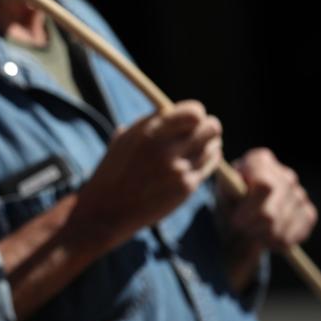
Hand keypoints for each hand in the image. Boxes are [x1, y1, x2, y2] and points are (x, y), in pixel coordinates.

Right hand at [74, 100, 223, 249]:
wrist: (107, 209)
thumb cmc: (113, 172)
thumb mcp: (124, 140)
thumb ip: (148, 124)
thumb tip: (170, 111)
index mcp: (147, 130)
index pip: (194, 111)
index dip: (197, 113)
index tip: (193, 119)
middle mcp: (165, 147)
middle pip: (210, 127)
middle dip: (209, 128)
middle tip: (203, 132)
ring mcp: (177, 168)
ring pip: (213, 146)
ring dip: (209, 145)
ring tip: (199, 148)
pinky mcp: (185, 187)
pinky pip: (209, 165)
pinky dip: (208, 160)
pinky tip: (199, 160)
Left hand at [218, 148, 316, 251]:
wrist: (244, 218)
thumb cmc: (230, 201)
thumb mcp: (222, 195)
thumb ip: (227, 191)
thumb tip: (231, 189)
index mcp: (260, 161)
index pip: (264, 185)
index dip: (250, 207)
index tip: (235, 220)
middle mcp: (284, 174)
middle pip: (272, 211)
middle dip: (253, 226)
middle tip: (240, 230)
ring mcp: (300, 193)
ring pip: (281, 225)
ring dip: (262, 235)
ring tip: (250, 232)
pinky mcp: (308, 213)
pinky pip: (293, 235)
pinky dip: (276, 242)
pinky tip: (265, 236)